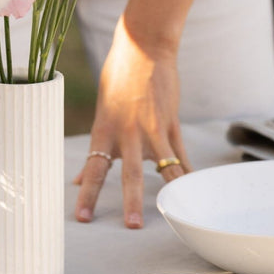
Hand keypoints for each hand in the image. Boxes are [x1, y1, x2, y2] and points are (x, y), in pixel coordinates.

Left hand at [73, 19, 190, 227]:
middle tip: (132, 226)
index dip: (87, 193)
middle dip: (130, 201)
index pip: (93, 167)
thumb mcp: (100, 110)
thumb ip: (95, 149)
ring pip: (163, 166)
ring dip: (170, 192)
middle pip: (127, 172)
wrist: (144, 46)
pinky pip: (181, 155)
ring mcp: (152, 128)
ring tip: (178, 213)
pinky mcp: (172, 123)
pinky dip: (187, 175)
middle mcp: (127, 131)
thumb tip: (78, 178)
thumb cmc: (117, 78)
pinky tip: (195, 192)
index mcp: (103, 129)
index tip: (82, 217)